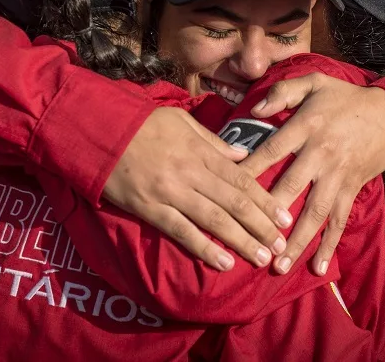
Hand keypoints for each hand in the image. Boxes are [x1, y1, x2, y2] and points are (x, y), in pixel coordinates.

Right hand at [103, 106, 292, 270]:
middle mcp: (190, 172)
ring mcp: (170, 192)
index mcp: (200, 150)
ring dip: (241, 240)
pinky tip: (223, 262)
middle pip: (234, 202)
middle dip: (261, 225)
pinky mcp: (149, 208)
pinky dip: (204, 248)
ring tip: (261, 257)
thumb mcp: (181, 121)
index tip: (285, 217)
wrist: (99, 131)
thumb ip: (213, 141)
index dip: (265, 200)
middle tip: (281, 245)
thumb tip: (242, 156)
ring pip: (214, 219)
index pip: (241, 179)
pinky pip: (181, 231)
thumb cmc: (140, 124)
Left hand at [240, 73, 384, 274]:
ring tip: (278, 265)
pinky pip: (339, 220)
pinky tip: (318, 267)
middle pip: (290, 188)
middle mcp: (321, 154)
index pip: (271, 151)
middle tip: (247, 239)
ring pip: (315, 212)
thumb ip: (283, 92)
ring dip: (297, 241)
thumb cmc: (345, 98)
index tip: (226, 191)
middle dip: (268, 216)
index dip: (249, 171)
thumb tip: (256, 111)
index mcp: (306, 127)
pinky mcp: (352, 189)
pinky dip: (330, 245)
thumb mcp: (315, 82)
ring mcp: (338, 175)